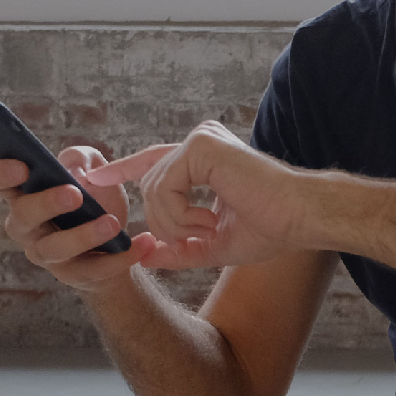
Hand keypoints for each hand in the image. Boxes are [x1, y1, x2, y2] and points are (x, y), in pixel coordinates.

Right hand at [0, 145, 157, 293]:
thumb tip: (74, 170)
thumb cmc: (94, 200)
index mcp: (22, 193)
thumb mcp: (92, 170)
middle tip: (74, 194)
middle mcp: (25, 225)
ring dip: (84, 235)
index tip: (21, 167)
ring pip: (55, 248)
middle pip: (21, 215)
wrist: (117, 243)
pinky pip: (94, 269)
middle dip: (45, 204)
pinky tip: (144, 242)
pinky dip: (122, 257)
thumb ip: (82, 158)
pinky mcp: (74, 276)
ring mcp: (46, 254)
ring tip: (113, 223)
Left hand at [87, 122, 311, 270]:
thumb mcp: (214, 245)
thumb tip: (143, 255)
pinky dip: (179, 215)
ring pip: (152, 189)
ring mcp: (199, 141)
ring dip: (175, 223)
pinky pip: (164, 188)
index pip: (153, 162)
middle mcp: (199, 143)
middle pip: (148, 185)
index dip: (121, 169)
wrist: (300, 217)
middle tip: (201, 237)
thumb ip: (179, 248)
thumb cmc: (272, 228)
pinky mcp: (200, 146)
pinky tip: (209, 220)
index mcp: (205, 160)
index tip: (94, 178)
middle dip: (165, 223)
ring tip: (210, 229)